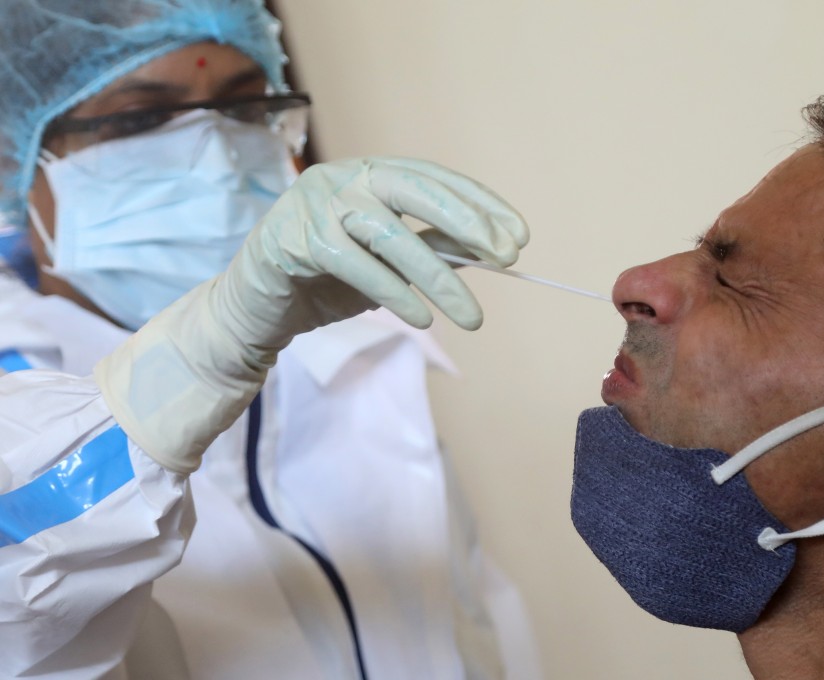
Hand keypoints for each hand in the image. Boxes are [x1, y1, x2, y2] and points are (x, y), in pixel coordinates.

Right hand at [95, 158, 527, 472]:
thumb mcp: (390, 262)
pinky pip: (355, 266)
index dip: (480, 204)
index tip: (519, 237)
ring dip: (439, 278)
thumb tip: (491, 250)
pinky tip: (423, 319)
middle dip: (468, 223)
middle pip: (415, 190)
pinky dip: (394, 294)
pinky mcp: (293, 240)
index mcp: (369, 172)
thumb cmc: (328, 280)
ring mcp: (314, 204)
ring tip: (473, 317)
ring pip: (389, 234)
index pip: (434, 178)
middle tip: (506, 258)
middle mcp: (342, 177)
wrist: (257, 308)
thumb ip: (432, 247)